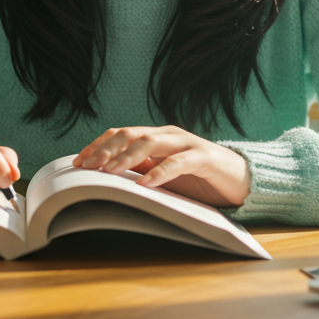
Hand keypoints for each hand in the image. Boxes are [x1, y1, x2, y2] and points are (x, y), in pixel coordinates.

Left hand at [72, 125, 250, 207]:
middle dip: (106, 150)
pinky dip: (161, 173)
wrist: (241, 180)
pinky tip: (146, 184)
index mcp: (156, 137)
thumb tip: (104, 179)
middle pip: (131, 134)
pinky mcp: (204, 158)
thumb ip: (141, 170)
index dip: (97, 146)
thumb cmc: (199, 179)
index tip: (77, 162)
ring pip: (151, 142)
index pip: (120, 134)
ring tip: (109, 172)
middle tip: (87, 167)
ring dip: (127, 157)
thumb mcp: (163, 175)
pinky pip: (179, 162)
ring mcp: (187, 144)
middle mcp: (168, 135)